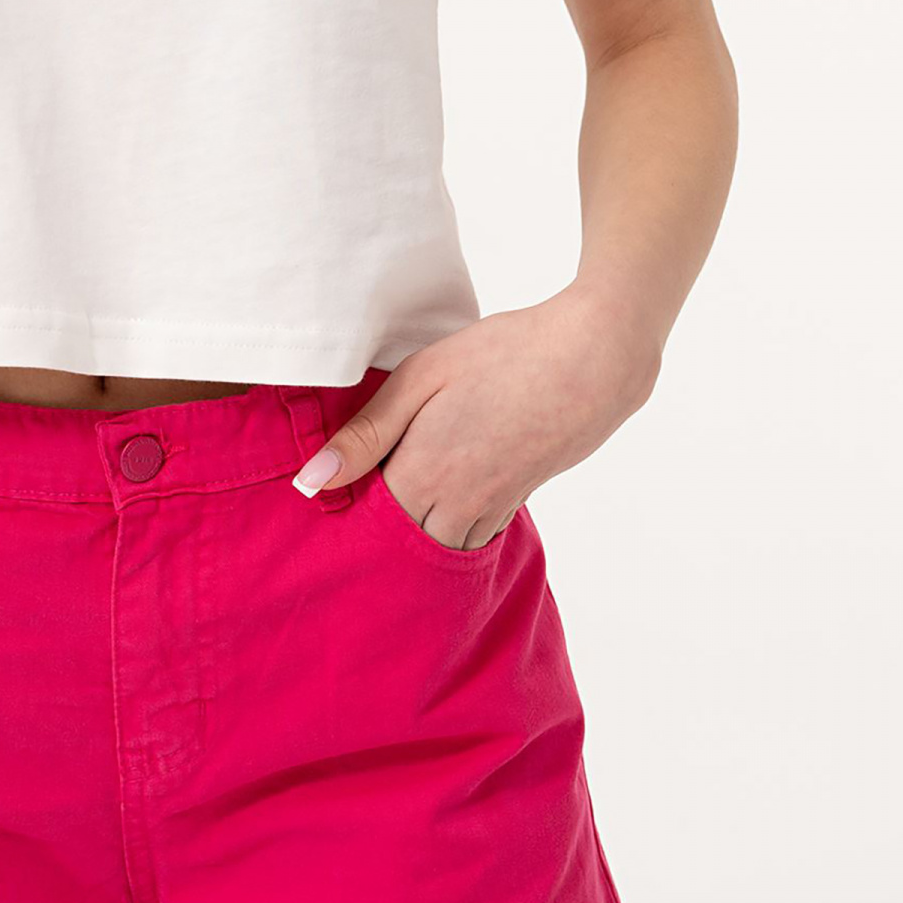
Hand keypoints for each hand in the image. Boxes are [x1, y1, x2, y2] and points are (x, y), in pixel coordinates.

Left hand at [294, 287, 663, 548]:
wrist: (592, 359)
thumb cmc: (503, 354)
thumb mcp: (421, 377)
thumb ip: (365, 433)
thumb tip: (310, 482)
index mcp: (423, 473)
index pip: (366, 522)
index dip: (344, 513)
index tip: (327, 502)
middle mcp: (457, 504)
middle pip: (401, 544)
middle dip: (377, 533)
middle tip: (355, 508)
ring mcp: (493, 507)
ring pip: (439, 547)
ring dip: (415, 535)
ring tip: (398, 501)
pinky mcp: (519, 500)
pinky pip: (474, 536)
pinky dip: (451, 528)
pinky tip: (442, 496)